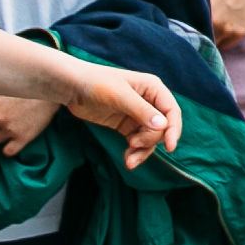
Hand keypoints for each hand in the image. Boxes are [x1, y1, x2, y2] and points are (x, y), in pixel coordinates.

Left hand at [0, 92, 61, 153]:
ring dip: (4, 135)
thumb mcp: (5, 86)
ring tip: (16, 124)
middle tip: (8, 117)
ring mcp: (9, 128)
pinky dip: (11, 147)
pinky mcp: (22, 138)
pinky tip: (17, 139)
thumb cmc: (29, 87)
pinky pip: (7, 151)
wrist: (53, 92)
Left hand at [60, 59, 181, 167]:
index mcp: (152, 88)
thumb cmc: (95, 83)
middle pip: (161, 128)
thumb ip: (141, 111)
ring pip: (150, 138)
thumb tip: (163, 126)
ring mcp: (137, 115)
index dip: (173, 129)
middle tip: (133, 145)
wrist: (71, 88)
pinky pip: (137, 142)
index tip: (169, 147)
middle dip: (150, 141)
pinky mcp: (125, 126)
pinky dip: (134, 152)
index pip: (171, 111)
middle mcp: (148, 101)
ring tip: (129, 161)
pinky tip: (127, 160)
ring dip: (142, 151)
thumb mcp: (119, 96)